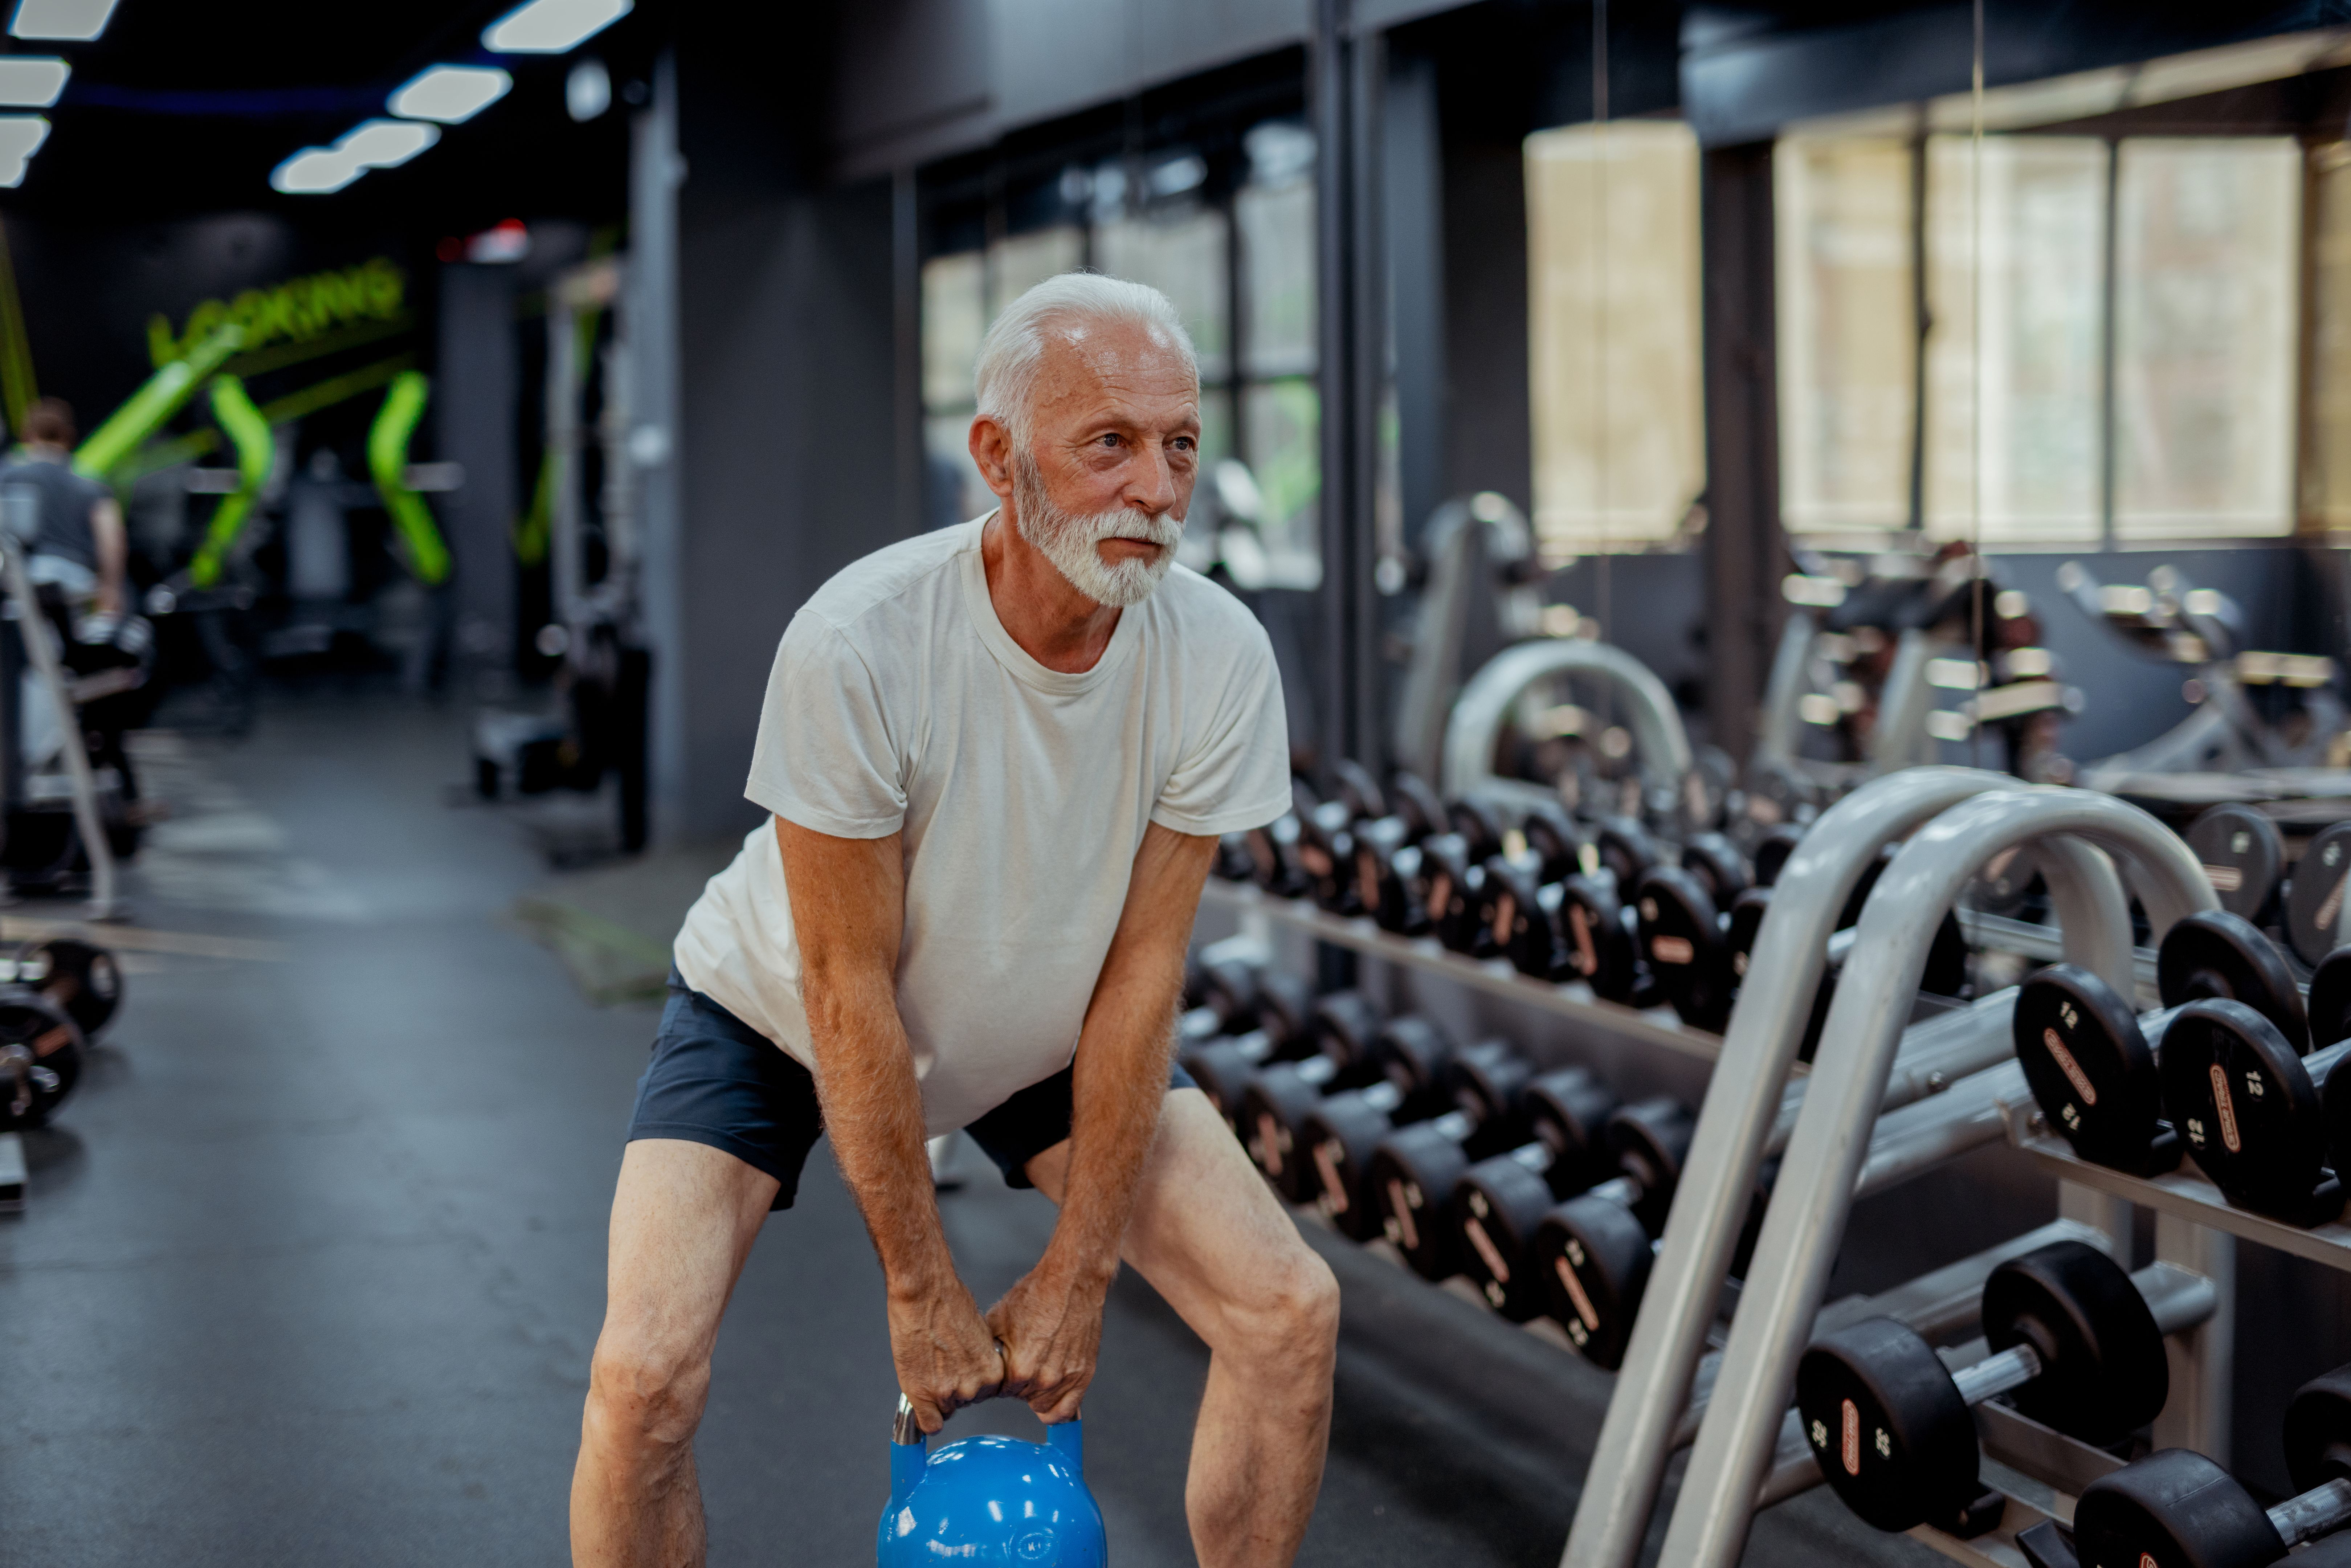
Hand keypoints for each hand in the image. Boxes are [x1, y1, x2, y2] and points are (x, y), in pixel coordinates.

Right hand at [888, 1277, 1002, 1433]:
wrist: (924, 1293)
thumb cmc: (950, 1303)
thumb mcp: (978, 1335)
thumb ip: (979, 1360)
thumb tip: (974, 1370)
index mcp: (992, 1372)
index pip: (984, 1394)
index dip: (970, 1379)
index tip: (960, 1369)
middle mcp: (974, 1387)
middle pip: (964, 1401)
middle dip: (954, 1386)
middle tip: (941, 1363)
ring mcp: (948, 1393)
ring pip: (945, 1409)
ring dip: (936, 1394)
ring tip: (928, 1365)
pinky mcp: (923, 1395)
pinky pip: (929, 1424)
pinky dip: (924, 1417)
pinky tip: (921, 1404)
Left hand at [985, 1263, 1108, 1423]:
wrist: (1072, 1281)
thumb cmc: (1036, 1295)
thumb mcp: (997, 1320)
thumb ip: (988, 1352)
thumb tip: (981, 1368)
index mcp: (1020, 1369)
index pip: (1001, 1393)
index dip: (1000, 1379)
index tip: (1004, 1367)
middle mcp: (1045, 1379)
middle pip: (1023, 1399)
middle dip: (1018, 1385)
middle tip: (1022, 1363)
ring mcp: (1067, 1379)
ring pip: (1044, 1407)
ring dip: (1038, 1393)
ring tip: (1037, 1369)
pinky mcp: (1084, 1374)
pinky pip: (1068, 1410)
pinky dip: (1058, 1408)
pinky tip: (1050, 1395)